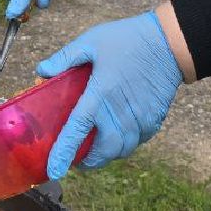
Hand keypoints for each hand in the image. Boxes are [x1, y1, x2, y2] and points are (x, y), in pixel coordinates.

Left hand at [37, 11, 183, 177]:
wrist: (169, 42)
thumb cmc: (128, 39)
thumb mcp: (91, 41)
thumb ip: (65, 57)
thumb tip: (42, 70)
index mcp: (100, 94)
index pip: (77, 130)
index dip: (64, 153)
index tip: (54, 171)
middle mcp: (120, 112)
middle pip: (103, 151)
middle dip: (89, 161)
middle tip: (77, 158)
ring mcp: (140, 118)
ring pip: (122, 150)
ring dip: (107, 154)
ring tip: (95, 148)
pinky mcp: (154, 119)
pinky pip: (137, 141)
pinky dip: (125, 144)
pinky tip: (117, 134)